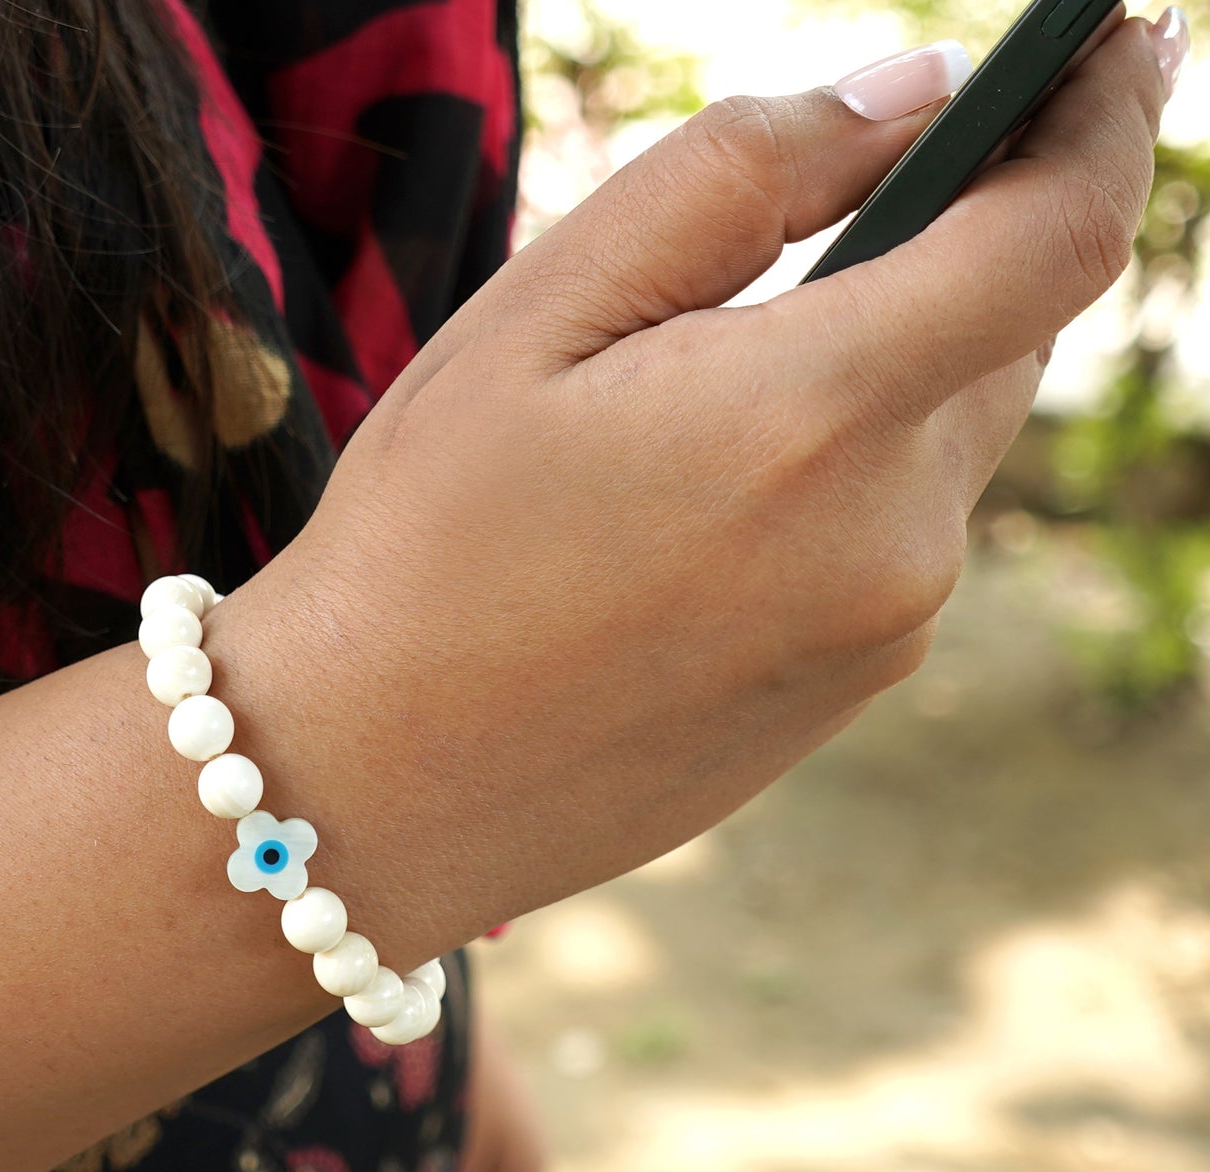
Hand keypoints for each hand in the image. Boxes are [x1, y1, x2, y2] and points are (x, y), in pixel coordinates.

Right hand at [216, 14, 1168, 971]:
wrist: (371, 783)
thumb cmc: (424, 544)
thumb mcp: (538, 316)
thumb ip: (736, 177)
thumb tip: (911, 101)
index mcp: (812, 421)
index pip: (1057, 237)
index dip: (1106, 122)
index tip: (1115, 51)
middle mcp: (887, 546)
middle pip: (994, 342)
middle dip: (930, 268)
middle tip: (795, 261)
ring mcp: (878, 641)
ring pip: (937, 450)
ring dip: (866, 393)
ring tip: (691, 428)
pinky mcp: (845, 701)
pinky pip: (890, 551)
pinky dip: (834, 495)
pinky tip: (691, 532)